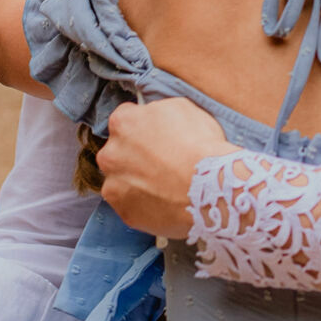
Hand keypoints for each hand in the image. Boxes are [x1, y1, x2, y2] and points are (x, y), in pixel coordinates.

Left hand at [96, 98, 237, 238]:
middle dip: (134, 156)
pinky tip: (165, 201)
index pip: (125, 120)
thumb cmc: (200, 145)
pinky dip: (144, 204)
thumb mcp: (182, 107)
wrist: (211, 188)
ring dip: (136, 181)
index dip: (144, 128)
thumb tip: (151, 116)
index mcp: (122, 123)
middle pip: (117, 152)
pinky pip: (131, 205)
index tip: (158, 137)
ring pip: (121, 180)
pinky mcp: (125, 212)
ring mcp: (115, 186)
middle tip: (162, 163)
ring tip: (165, 186)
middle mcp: (110, 154)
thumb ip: (156, 110)